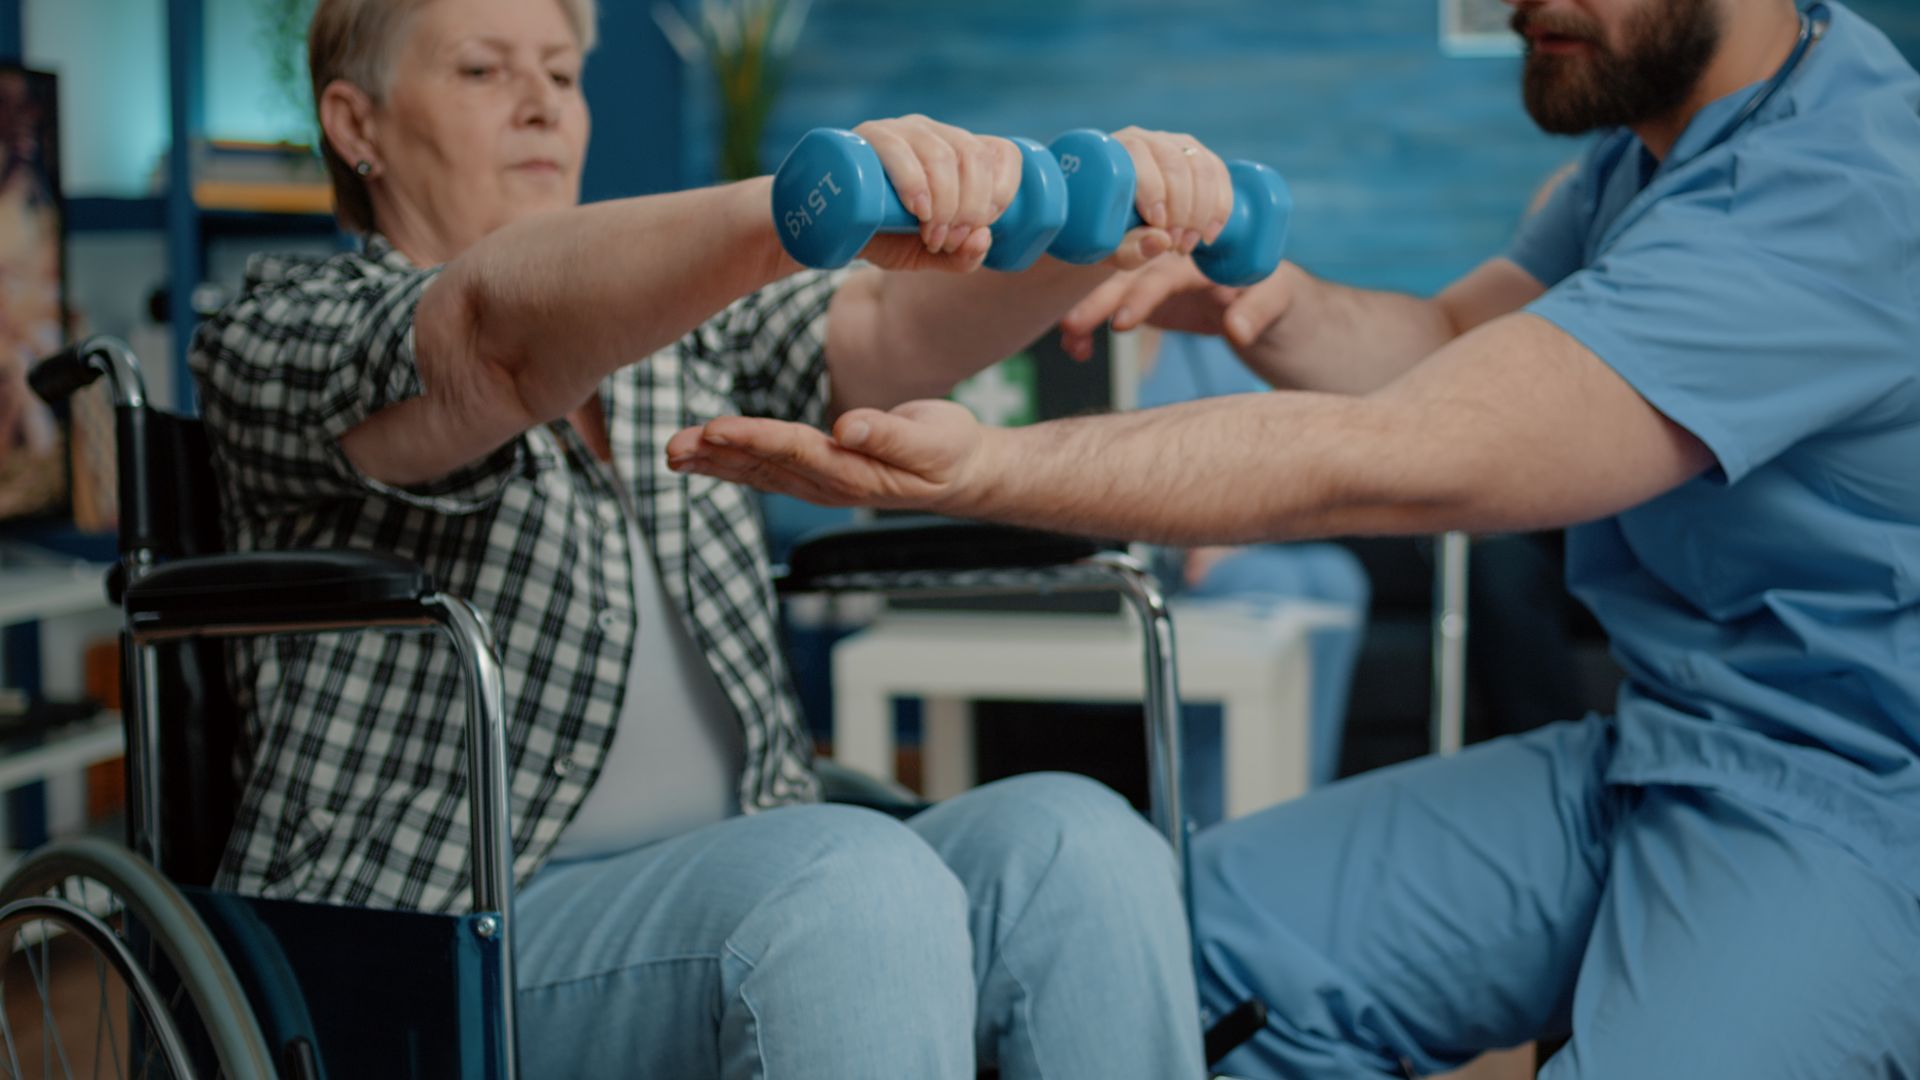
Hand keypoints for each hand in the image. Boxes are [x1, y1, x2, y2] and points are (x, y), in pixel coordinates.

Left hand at [666, 399, 990, 510]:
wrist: (964, 475)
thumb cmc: (951, 453)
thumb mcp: (934, 441)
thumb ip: (889, 434)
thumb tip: (846, 427)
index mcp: (855, 473)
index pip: (794, 451)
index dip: (753, 439)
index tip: (714, 428)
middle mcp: (831, 484)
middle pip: (764, 467)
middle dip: (716, 455)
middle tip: (673, 446)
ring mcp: (822, 485)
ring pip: (759, 473)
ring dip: (714, 462)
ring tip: (674, 453)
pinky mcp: (819, 477)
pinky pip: (767, 472)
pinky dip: (732, 463)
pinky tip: (706, 457)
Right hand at [852, 116, 1022, 272]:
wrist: (830, 228)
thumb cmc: (885, 235)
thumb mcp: (929, 255)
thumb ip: (962, 257)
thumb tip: (983, 239)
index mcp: (960, 153)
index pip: (1002, 154)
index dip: (1004, 190)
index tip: (984, 226)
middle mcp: (936, 134)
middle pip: (974, 157)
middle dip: (971, 208)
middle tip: (949, 242)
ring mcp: (902, 130)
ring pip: (942, 155)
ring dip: (945, 204)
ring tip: (930, 237)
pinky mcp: (868, 137)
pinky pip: (899, 149)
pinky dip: (915, 183)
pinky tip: (917, 210)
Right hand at [1058, 254, 1298, 361]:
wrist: (1273, 310)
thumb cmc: (1281, 296)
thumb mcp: (1280, 300)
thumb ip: (1259, 310)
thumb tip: (1236, 330)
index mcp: (1200, 254)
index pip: (1165, 270)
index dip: (1142, 294)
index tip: (1121, 324)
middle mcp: (1170, 260)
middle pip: (1126, 276)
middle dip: (1097, 301)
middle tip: (1071, 328)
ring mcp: (1154, 279)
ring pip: (1111, 293)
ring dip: (1086, 315)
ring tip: (1069, 343)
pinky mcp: (1144, 301)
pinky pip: (1110, 312)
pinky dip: (1091, 331)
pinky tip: (1076, 353)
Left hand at [1107, 127, 1235, 269]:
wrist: (1116, 224)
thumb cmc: (1105, 235)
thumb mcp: (1108, 249)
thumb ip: (1129, 249)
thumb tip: (1163, 241)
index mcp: (1114, 152)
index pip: (1138, 153)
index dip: (1153, 187)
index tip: (1159, 224)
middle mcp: (1146, 140)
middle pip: (1175, 162)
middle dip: (1182, 208)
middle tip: (1176, 245)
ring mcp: (1176, 145)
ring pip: (1202, 167)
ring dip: (1203, 211)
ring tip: (1187, 245)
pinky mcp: (1199, 158)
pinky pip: (1219, 173)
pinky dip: (1220, 206)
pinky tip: (1208, 234)